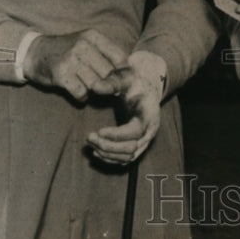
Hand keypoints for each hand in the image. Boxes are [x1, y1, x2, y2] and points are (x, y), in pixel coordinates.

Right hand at [23, 29, 128, 101]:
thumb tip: (124, 79)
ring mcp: (71, 59)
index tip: (121, 81)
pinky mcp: (61, 74)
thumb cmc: (65, 52)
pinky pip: (82, 93)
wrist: (34, 53)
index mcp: (92, 36)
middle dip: (109, 85)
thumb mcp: (86, 45)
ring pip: (96, 84)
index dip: (123, 73)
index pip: (119, 57)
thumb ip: (105, 58)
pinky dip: (82, 97)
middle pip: (108, 73)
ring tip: (87, 86)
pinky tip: (77, 91)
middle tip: (104, 88)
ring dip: (94, 91)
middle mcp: (83, 45)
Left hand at [87, 50, 165, 164]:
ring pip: (128, 157)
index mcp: (149, 114)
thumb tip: (94, 87)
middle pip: (131, 148)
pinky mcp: (138, 146)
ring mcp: (145, 141)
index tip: (98, 131)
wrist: (146, 92)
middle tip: (90, 137)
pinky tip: (96, 151)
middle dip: (108, 145)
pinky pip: (125, 160)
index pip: (135, 131)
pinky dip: (110, 158)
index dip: (117, 134)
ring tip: (90, 144)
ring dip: (107, 154)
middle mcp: (150, 131)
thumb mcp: (126, 79)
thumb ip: (111, 82)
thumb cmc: (135, 84)